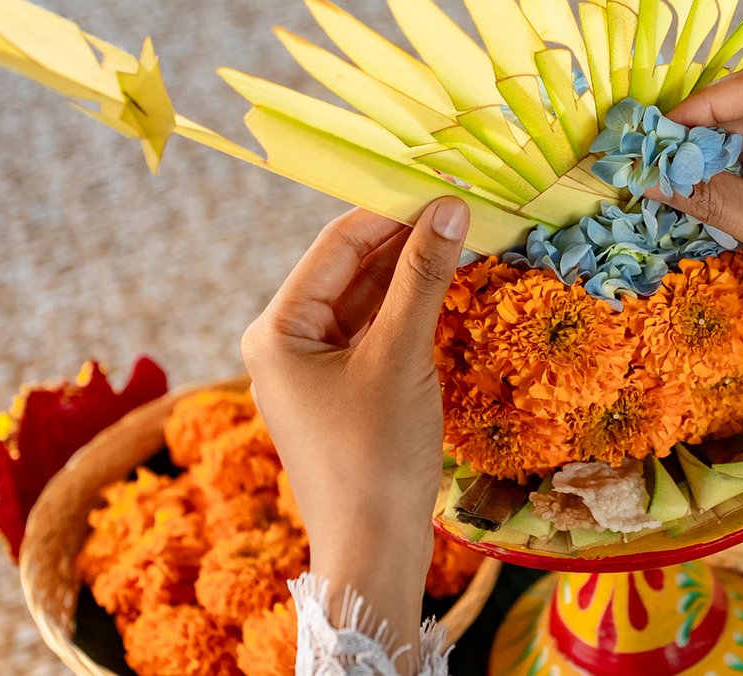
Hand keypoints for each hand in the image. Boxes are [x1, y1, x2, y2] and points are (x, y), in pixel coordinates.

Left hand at [240, 198, 467, 644]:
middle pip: (350, 270)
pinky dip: (410, 312)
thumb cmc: (376, 456)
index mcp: (276, 330)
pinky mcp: (341, 395)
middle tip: (464, 210)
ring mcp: (312, 372)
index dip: (392, 211)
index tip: (447, 188)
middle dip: (406, 240)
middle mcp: (284, 343)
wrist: (374, 553)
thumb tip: (450, 208)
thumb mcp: (401, 356)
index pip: (337, 245)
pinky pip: (375, 335)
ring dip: (413, 274)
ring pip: (366, 302)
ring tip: (465, 240)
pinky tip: (449, 289)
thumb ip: (423, 278)